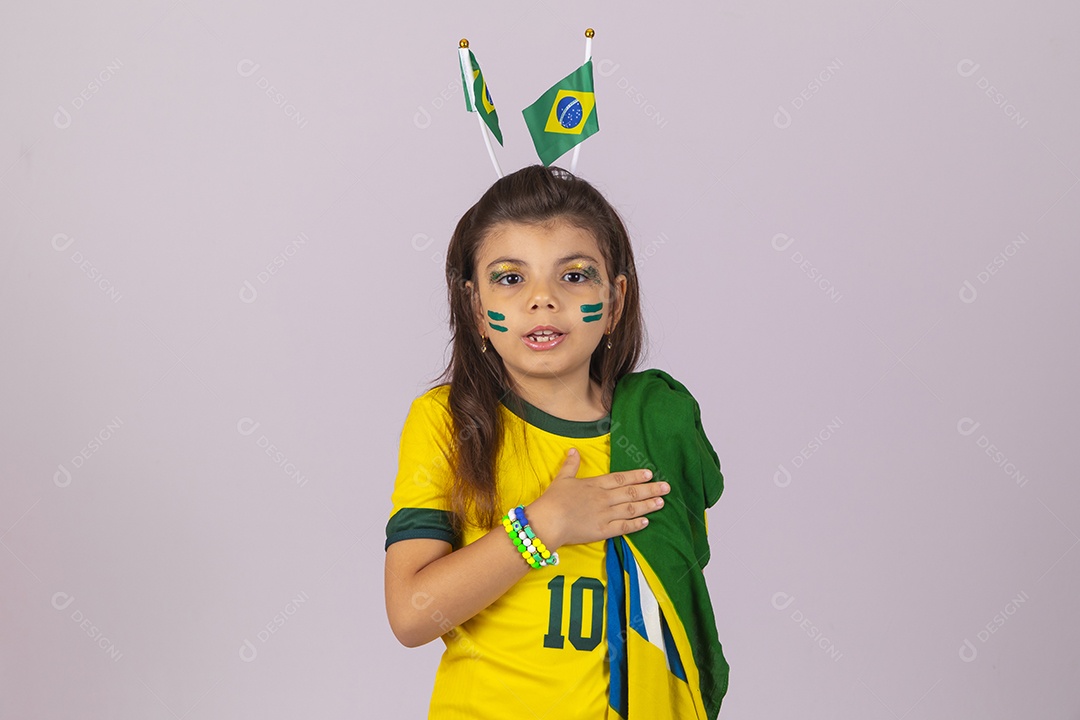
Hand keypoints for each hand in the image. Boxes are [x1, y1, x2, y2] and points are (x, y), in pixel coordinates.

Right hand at [525, 448, 668, 549]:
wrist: (548, 522)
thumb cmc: (553, 500)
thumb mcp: (562, 478)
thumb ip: (571, 465)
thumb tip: (573, 450)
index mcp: (595, 485)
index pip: (620, 479)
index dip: (636, 476)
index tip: (650, 474)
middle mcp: (604, 499)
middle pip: (631, 493)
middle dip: (650, 489)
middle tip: (667, 487)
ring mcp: (605, 515)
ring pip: (631, 509)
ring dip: (648, 506)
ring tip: (661, 502)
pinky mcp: (602, 531)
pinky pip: (623, 527)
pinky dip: (636, 525)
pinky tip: (646, 522)